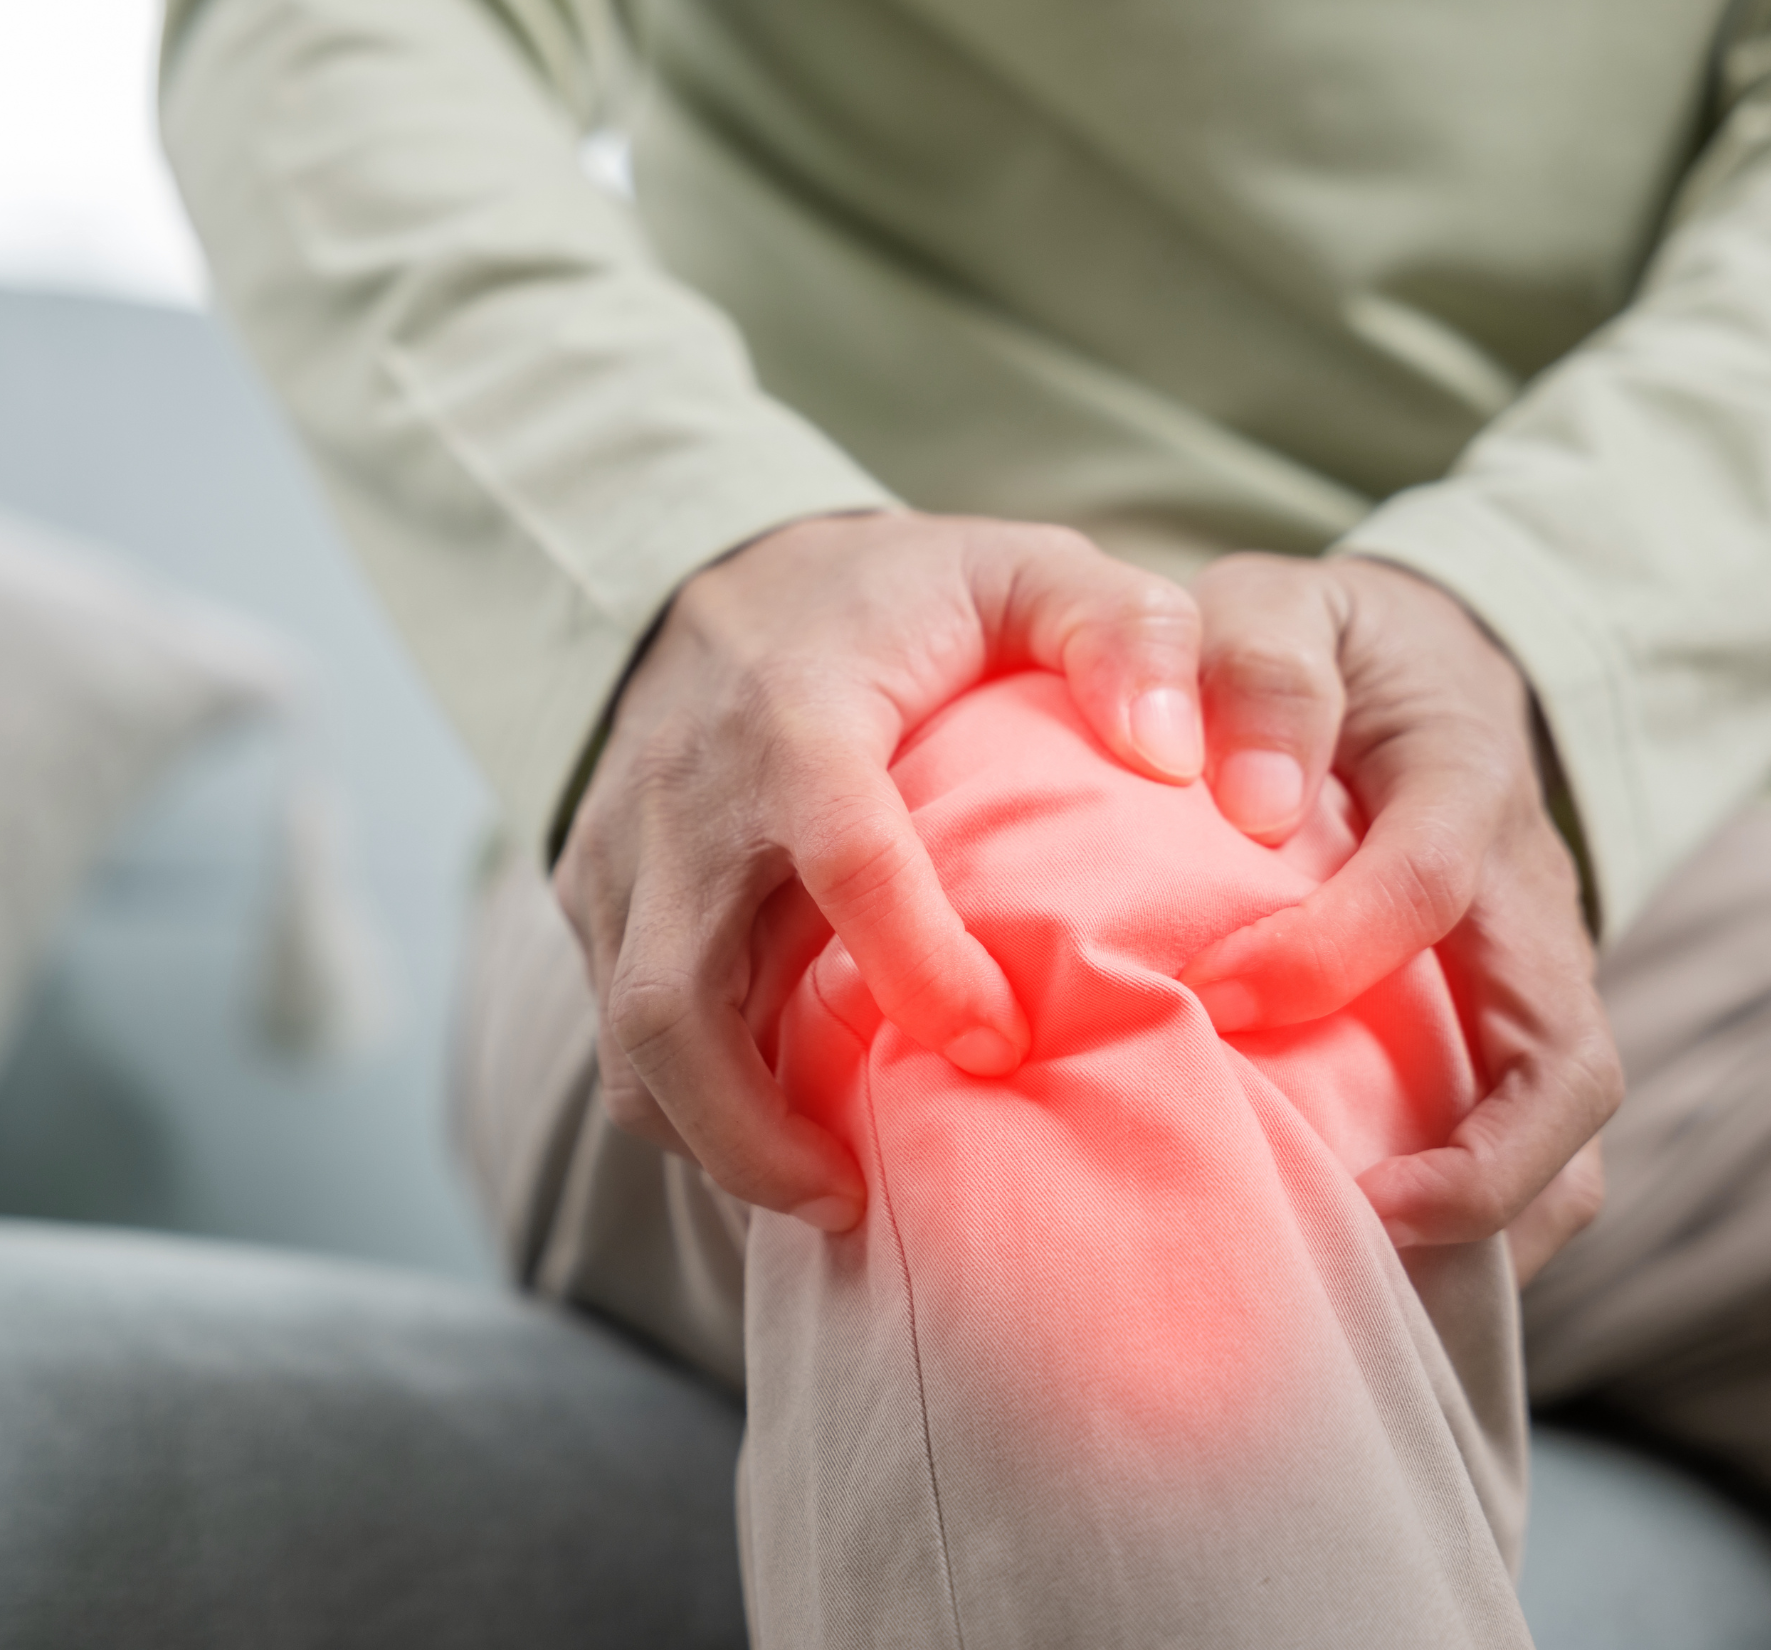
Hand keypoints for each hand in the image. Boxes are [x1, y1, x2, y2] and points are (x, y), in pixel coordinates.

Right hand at [552, 511, 1205, 1231]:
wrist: (711, 573)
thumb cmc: (893, 596)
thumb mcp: (1023, 569)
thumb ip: (1125, 632)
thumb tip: (1180, 755)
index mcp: (797, 714)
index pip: (844, 859)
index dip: (919, 970)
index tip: (1004, 1046)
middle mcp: (685, 796)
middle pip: (672, 1001)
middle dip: (754, 1130)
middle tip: (857, 1201)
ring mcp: (620, 852)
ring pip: (627, 1038)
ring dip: (712, 1138)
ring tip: (820, 1194)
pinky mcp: (590, 893)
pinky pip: (617, 1026)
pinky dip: (686, 1099)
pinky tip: (772, 1127)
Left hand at [1178, 554, 1621, 1279]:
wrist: (1401, 657)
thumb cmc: (1313, 645)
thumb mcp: (1276, 604)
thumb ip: (1258, 667)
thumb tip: (1255, 803)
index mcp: (1466, 781)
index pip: (1426, 885)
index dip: (1322, 951)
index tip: (1206, 994)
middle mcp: (1528, 895)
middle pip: (1569, 1058)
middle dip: (1476, 1158)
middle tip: (1342, 1208)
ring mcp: (1533, 971)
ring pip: (1566, 1125)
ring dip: (1487, 1213)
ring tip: (1359, 1268)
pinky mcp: (1504, 1021)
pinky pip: (1530, 1142)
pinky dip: (1477, 1217)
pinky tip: (1362, 1257)